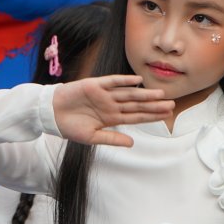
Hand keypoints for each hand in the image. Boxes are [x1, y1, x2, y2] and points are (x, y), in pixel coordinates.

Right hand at [51, 75, 173, 146]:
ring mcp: (104, 95)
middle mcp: (111, 105)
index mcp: (111, 118)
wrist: (51, 114)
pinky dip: (124, 81)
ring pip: (128, 94)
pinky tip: (137, 80)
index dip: (151, 116)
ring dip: (144, 94)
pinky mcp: (95, 85)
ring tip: (160, 94)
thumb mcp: (92, 137)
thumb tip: (132, 143)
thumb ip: (112, 139)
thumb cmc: (70, 126)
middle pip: (136, 104)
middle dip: (154, 105)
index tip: (166, 115)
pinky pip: (112, 81)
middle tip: (171, 104)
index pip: (136, 116)